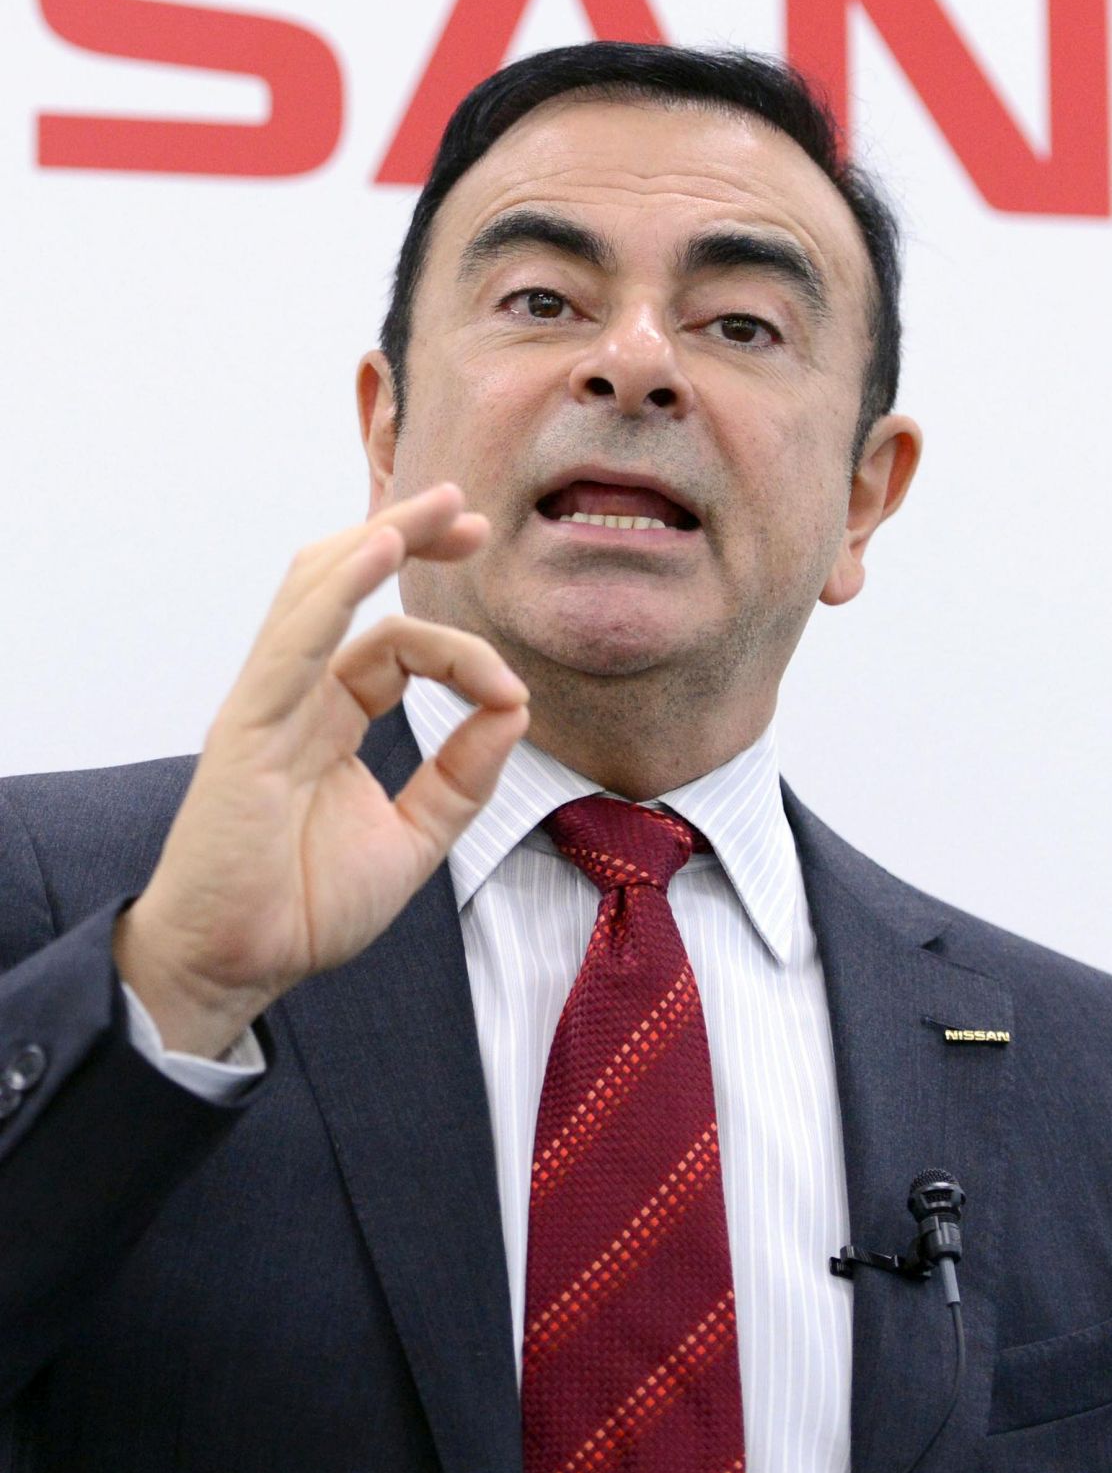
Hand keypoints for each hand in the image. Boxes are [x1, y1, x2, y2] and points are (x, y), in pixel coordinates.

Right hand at [113, 483, 528, 1057]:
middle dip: (408, 539)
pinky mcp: (248, 726)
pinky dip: (341, 588)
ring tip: (439, 505)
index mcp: (329, 718)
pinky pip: (296, 639)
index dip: (460, 651)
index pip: (395, 647)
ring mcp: (267, 705)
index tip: (511, 691)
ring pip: (317, 591)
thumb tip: (516, 710)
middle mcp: (295, 697)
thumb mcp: (414, 837)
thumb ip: (464, 775)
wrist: (233, 968)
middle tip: (470, 514)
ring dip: (380, 540)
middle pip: (347, 588)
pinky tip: (383, 548)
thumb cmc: (302, 907)